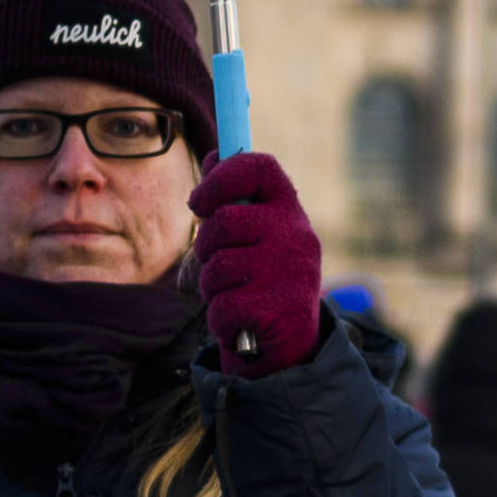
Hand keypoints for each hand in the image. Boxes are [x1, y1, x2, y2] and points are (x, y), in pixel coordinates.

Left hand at [197, 151, 326, 375]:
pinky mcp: (278, 309)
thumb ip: (233, 198)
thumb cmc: (262, 277)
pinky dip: (220, 319)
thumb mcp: (254, 233)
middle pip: (223, 222)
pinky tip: (239, 321)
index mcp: (289, 208)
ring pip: (217, 267)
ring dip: (211, 286)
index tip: (200, 201)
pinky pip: (221, 305)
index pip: (258, 166)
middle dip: (206, 246)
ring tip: (232, 294)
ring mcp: (291, 271)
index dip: (221, 177)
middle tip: (218, 263)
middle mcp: (297, 234)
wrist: (291, 340)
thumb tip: (213, 155)